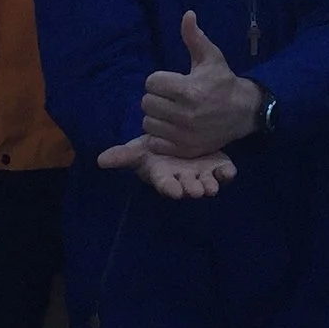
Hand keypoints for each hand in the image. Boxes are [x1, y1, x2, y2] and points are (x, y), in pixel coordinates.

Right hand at [96, 135, 238, 198]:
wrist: (179, 137)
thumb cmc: (155, 148)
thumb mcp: (139, 149)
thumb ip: (122, 155)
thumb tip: (99, 160)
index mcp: (165, 175)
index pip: (165, 184)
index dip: (169, 188)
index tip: (172, 190)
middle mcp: (183, 178)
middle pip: (187, 187)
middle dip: (191, 190)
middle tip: (195, 190)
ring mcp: (201, 174)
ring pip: (207, 184)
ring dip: (209, 186)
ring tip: (211, 187)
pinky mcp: (217, 166)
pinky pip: (224, 173)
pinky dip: (227, 173)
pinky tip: (229, 171)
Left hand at [139, 12, 262, 157]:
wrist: (243, 112)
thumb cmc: (223, 82)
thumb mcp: (211, 57)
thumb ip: (194, 37)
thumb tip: (187, 14)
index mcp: (188, 89)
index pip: (151, 82)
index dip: (159, 80)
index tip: (171, 82)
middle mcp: (185, 114)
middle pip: (147, 103)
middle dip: (156, 97)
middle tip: (169, 97)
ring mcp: (184, 135)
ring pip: (148, 123)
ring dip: (155, 117)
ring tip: (169, 112)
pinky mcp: (184, 149)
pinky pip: (155, 143)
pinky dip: (159, 136)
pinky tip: (171, 128)